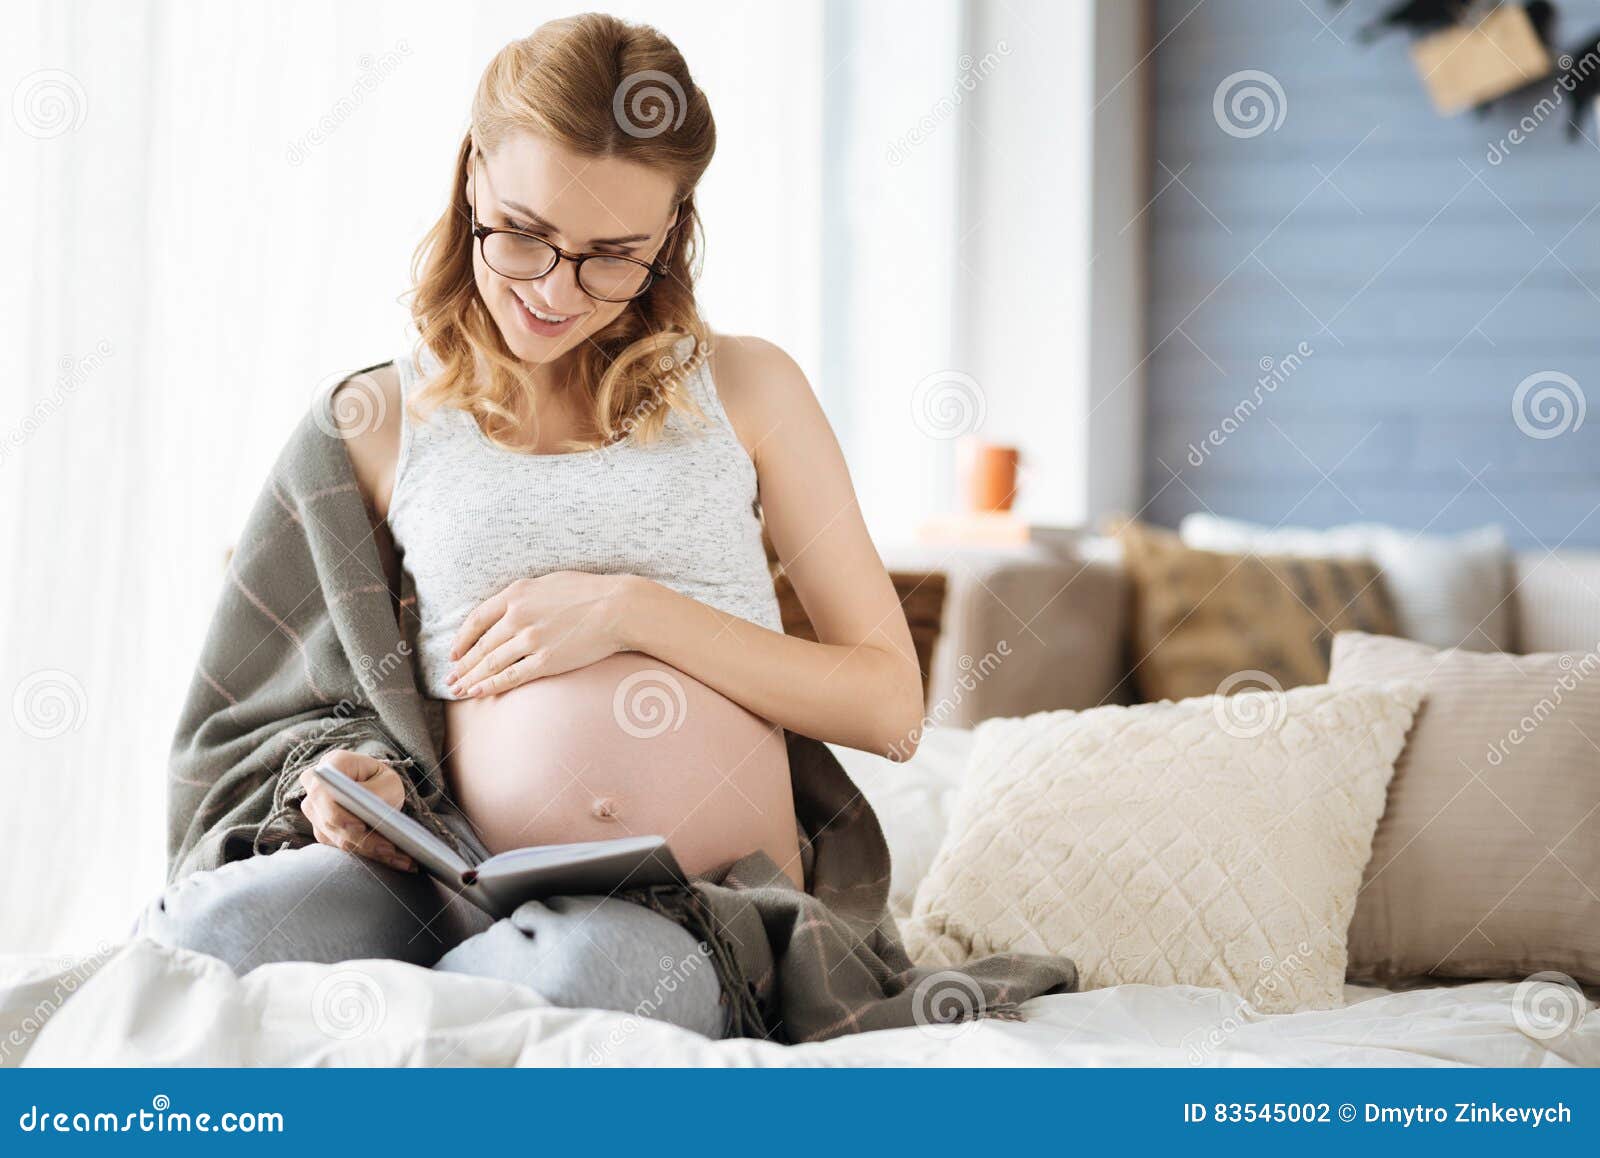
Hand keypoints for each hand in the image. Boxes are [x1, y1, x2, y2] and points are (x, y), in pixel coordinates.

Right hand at [298, 748, 415, 871]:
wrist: (374, 786)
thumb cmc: (381, 779)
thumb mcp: (387, 780)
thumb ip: (375, 794)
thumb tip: (369, 815)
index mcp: (330, 766)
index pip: (324, 794)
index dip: (339, 814)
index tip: (360, 827)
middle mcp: (314, 790)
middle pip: (333, 822)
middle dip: (364, 840)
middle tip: (391, 850)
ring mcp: (315, 814)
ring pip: (339, 839)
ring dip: (372, 852)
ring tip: (402, 859)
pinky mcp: (323, 833)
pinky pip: (344, 849)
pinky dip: (371, 855)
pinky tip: (394, 860)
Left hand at [447, 571, 632, 696]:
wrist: (617, 607)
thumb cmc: (588, 592)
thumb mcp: (548, 582)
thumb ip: (523, 595)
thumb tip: (508, 608)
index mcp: (516, 594)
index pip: (476, 619)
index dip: (462, 639)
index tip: (454, 652)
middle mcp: (517, 616)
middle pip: (480, 645)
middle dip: (462, 665)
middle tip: (449, 678)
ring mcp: (530, 640)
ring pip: (490, 663)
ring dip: (470, 678)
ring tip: (457, 690)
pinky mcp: (546, 660)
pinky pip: (510, 677)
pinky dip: (490, 686)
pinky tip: (477, 693)